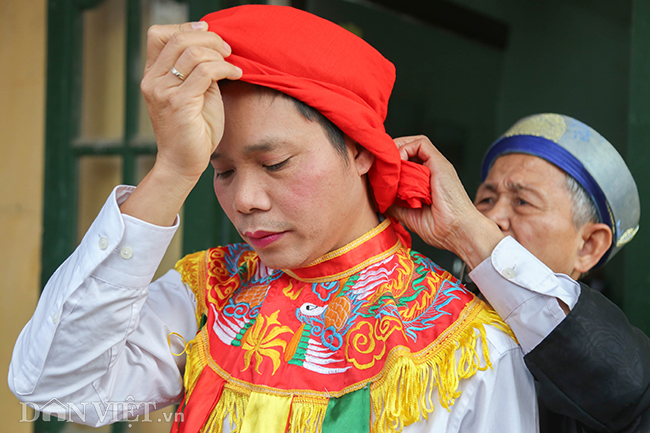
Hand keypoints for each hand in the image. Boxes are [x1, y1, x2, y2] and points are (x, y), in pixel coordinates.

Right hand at [120, 22, 241, 226]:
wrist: (183, 163)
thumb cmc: (193, 130)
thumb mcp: (194, 92)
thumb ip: (197, 70)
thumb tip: (215, 46)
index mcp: (152, 75)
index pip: (158, 34)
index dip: (185, 27)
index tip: (209, 32)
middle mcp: (152, 81)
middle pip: (178, 38)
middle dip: (209, 38)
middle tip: (227, 49)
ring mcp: (163, 92)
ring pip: (193, 53)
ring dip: (219, 54)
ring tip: (232, 64)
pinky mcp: (178, 103)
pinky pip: (205, 72)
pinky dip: (225, 68)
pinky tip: (236, 74)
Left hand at [387, 136, 503, 268]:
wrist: (459, 232)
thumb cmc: (442, 229)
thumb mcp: (410, 216)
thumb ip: (396, 205)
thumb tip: (379, 200)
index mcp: (425, 183)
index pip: (406, 164)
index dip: (390, 165)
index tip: (377, 174)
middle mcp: (431, 172)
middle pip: (408, 151)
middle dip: (389, 155)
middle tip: (376, 166)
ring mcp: (436, 166)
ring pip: (413, 144)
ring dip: (395, 149)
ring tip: (385, 163)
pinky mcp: (440, 163)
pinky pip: (421, 144)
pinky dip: (405, 148)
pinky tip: (396, 162)